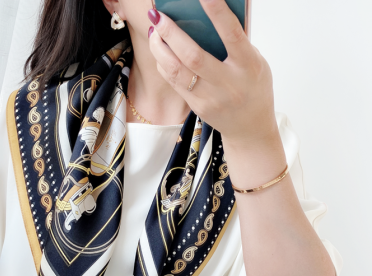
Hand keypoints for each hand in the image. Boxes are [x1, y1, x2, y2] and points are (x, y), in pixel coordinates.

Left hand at [148, 0, 278, 145]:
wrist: (250, 129)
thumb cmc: (254, 89)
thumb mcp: (256, 63)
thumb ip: (238, 43)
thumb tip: (211, 16)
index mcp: (249, 66)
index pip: (232, 35)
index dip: (217, 12)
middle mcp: (229, 84)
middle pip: (193, 56)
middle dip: (171, 33)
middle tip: (157, 15)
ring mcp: (210, 98)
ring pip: (177, 71)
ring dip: (160, 49)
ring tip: (154, 32)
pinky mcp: (197, 107)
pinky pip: (174, 82)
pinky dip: (164, 64)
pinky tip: (161, 51)